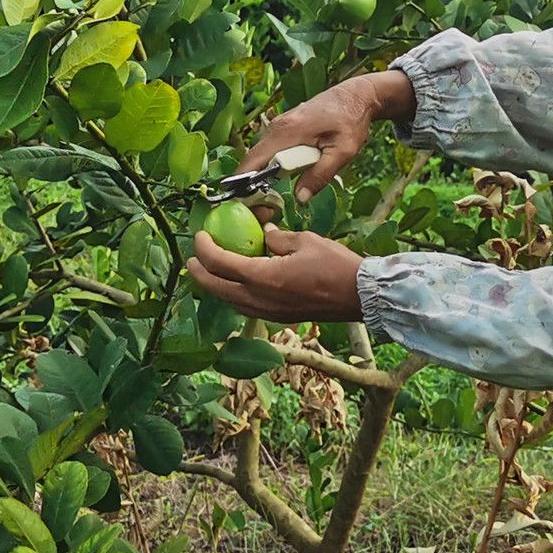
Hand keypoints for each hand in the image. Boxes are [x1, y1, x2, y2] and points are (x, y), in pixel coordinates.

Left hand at [188, 225, 364, 322]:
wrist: (359, 296)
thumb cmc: (335, 265)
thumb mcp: (303, 241)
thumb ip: (276, 239)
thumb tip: (263, 235)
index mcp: (263, 277)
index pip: (220, 263)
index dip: (204, 249)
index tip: (200, 237)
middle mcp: (260, 299)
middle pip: (217, 288)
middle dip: (200, 273)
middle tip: (193, 259)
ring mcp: (268, 312)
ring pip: (230, 301)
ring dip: (216, 286)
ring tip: (210, 272)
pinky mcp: (278, 317)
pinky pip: (246, 307)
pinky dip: (234, 295)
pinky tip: (237, 285)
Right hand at [236, 70, 414, 202]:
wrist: (355, 96)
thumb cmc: (351, 121)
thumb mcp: (343, 152)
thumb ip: (320, 175)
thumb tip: (300, 198)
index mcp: (287, 132)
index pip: (253, 160)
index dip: (243, 182)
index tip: (242, 201)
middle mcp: (277, 126)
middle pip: (255, 160)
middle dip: (254, 183)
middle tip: (265, 206)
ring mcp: (279, 125)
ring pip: (263, 155)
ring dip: (265, 174)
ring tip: (274, 193)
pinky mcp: (284, 126)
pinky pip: (271, 149)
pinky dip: (274, 163)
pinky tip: (286, 174)